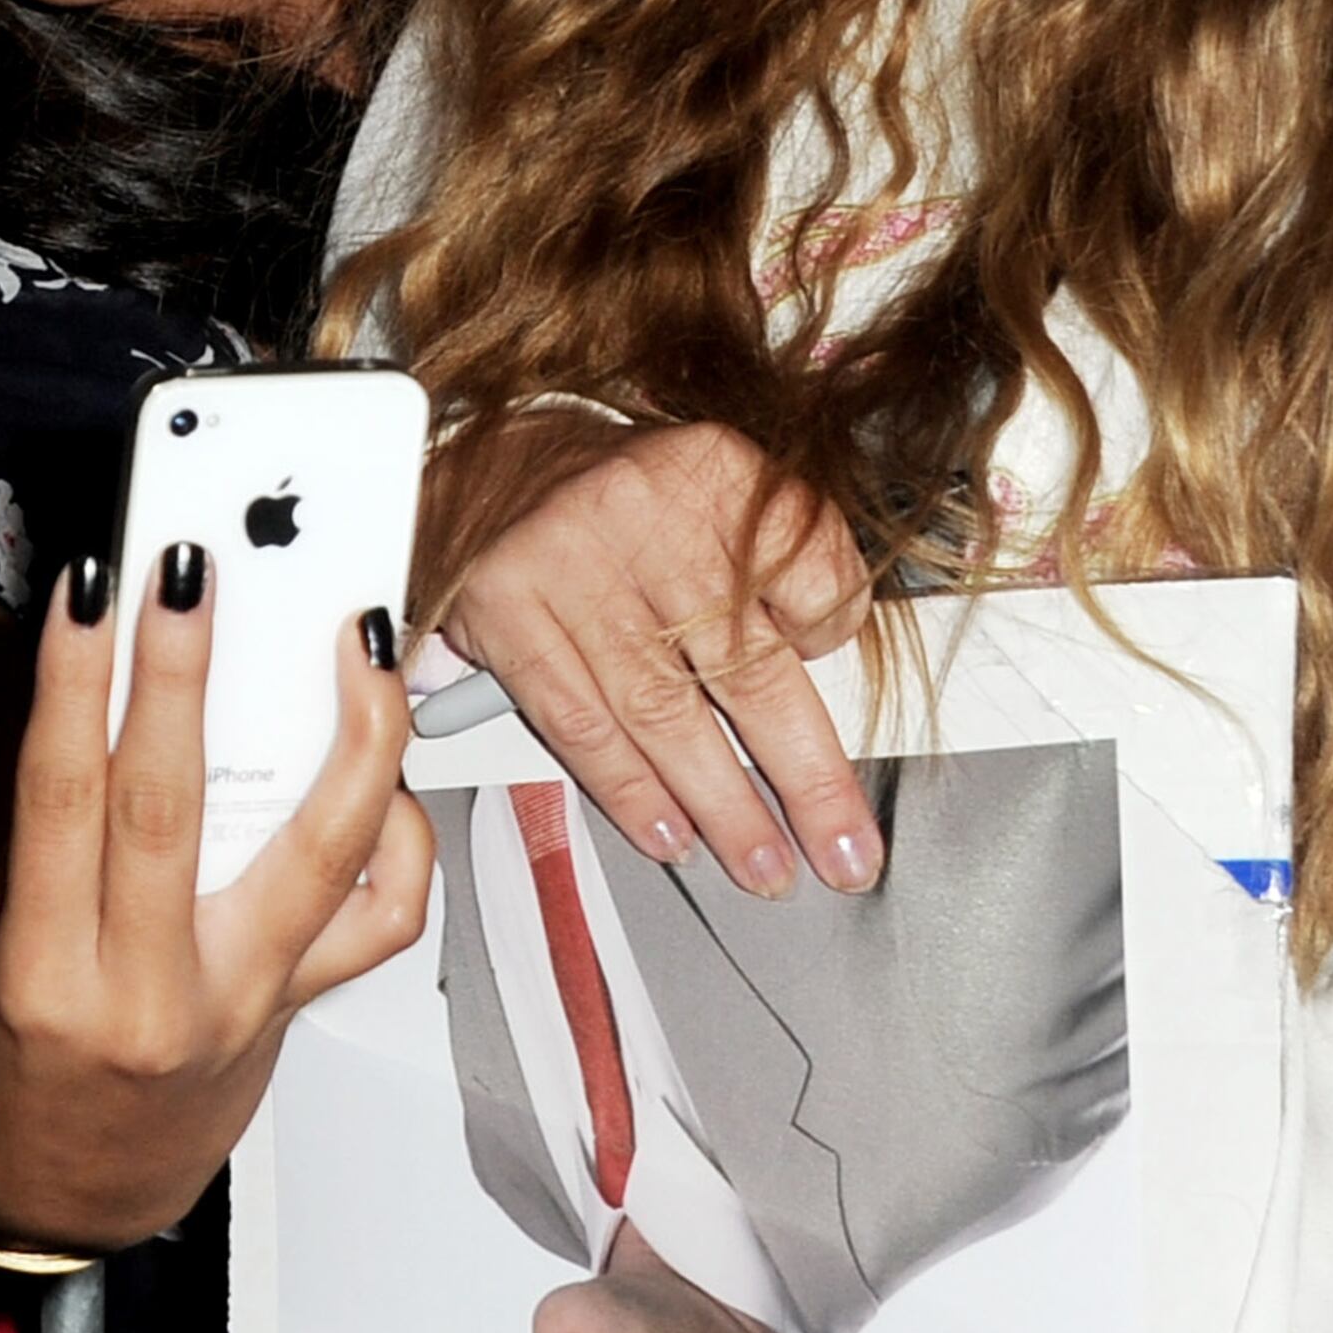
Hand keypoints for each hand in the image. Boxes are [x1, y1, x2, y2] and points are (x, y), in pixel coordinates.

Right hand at [0, 553, 433, 1251]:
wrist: (70, 1185)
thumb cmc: (25, 1047)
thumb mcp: (4, 940)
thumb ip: (54, 823)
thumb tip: (109, 669)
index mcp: (44, 971)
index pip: (58, 797)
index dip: (72, 681)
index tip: (90, 583)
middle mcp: (148, 994)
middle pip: (175, 808)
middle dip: (190, 673)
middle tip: (203, 565)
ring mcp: (240, 1008)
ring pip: (319, 856)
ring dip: (348, 732)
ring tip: (354, 635)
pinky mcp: (299, 1014)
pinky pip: (379, 920)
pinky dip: (398, 836)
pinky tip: (386, 768)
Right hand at [437, 421, 874, 897]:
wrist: (491, 470)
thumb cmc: (622, 499)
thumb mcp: (717, 489)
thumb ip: (782, 564)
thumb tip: (822, 659)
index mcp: (718, 473)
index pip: (811, 570)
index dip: (832, 638)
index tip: (841, 691)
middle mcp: (647, 513)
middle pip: (746, 666)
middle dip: (803, 777)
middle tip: (840, 849)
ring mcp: (570, 564)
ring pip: (662, 711)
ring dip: (720, 804)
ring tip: (760, 862)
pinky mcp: (508, 611)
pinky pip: (579, 721)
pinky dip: (628, 788)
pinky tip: (668, 830)